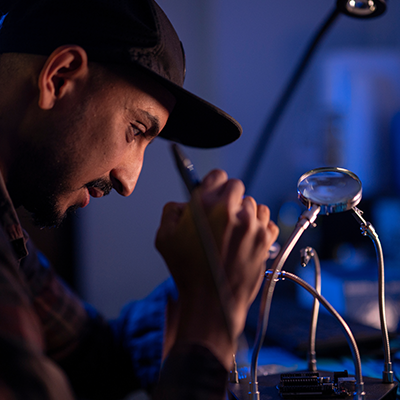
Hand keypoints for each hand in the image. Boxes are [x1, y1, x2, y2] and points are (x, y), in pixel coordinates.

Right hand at [155, 169, 278, 367]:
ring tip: (234, 230)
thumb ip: (171, 211)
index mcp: (205, 205)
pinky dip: (259, 225)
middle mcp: (231, 210)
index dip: (213, 184)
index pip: (218, 175)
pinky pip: (267, 220)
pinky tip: (247, 237)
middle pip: (237, 186)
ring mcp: (251, 224)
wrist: (212, 302)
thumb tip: (183, 204)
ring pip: (253, 203)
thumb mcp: (164, 238)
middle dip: (229, 197)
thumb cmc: (187, 272)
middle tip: (221, 215)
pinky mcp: (265, 239)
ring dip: (245, 212)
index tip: (213, 192)